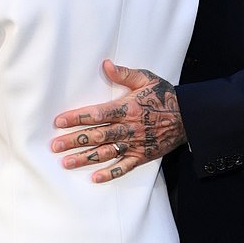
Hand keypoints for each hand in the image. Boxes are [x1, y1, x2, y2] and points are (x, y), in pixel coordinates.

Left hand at [51, 60, 186, 182]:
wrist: (189, 117)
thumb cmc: (165, 96)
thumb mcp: (146, 79)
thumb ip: (124, 74)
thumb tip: (106, 64)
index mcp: (127, 108)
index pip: (98, 114)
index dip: (77, 117)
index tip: (59, 122)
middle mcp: (128, 128)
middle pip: (97, 135)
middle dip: (74, 141)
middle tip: (54, 146)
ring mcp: (135, 144)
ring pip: (106, 153)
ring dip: (85, 158)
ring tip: (66, 163)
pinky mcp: (142, 156)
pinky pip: (124, 167)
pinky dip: (110, 173)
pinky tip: (95, 178)